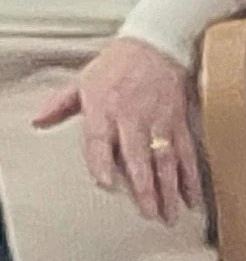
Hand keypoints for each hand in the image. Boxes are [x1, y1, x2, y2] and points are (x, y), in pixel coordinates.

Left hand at [35, 36, 201, 225]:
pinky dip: (191, 178)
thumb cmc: (117, 64)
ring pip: (167, 161)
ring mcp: (160, 122)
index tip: (107, 183)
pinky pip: (187, 155)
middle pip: (140, 157)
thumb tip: (38, 120)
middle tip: (150, 214)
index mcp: (105, 107)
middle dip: (146, 188)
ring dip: (170, 190)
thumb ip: (61, 105)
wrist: (156, 46)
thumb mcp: (82, 80)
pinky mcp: (179, 124)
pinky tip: (192, 198)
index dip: (104, 162)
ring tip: (170, 215)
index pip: (101, 139)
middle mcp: (133, 117)